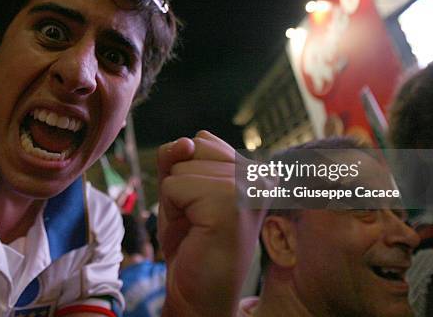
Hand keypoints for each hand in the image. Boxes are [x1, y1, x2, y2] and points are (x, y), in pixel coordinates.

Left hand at [158, 131, 266, 316]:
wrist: (197, 292)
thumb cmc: (191, 241)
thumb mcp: (179, 188)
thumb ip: (177, 157)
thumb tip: (185, 142)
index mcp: (255, 169)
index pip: (202, 140)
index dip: (187, 173)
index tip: (201, 206)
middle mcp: (260, 174)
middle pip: (192, 148)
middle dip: (181, 184)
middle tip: (196, 219)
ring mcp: (249, 187)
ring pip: (182, 164)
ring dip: (177, 199)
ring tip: (197, 225)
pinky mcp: (231, 201)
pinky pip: (174, 185)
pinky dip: (172, 210)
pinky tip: (194, 231)